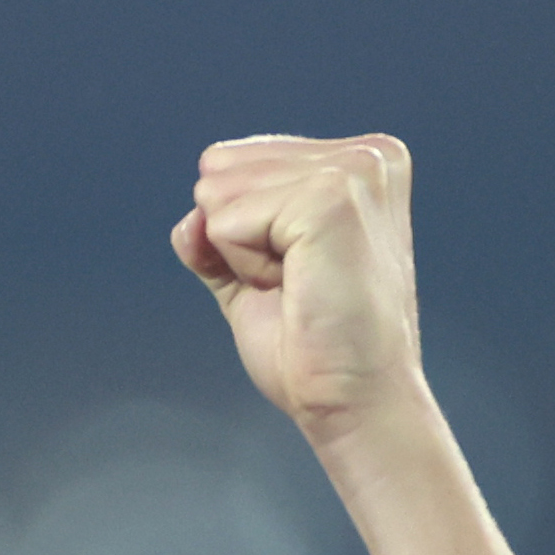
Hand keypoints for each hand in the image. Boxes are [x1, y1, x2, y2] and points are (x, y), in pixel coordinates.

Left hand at [172, 133, 429, 447]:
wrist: (354, 401)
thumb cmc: (315, 348)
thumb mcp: (252, 275)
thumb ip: (215, 234)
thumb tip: (188, 221)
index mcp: (359, 161)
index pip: (236, 160)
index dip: (244, 231)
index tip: (298, 275)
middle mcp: (365, 154)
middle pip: (223, 169)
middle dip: (240, 240)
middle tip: (297, 286)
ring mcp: (352, 171)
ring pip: (221, 194)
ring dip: (243, 257)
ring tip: (299, 288)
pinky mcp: (330, 198)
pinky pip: (227, 223)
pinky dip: (245, 268)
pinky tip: (296, 289)